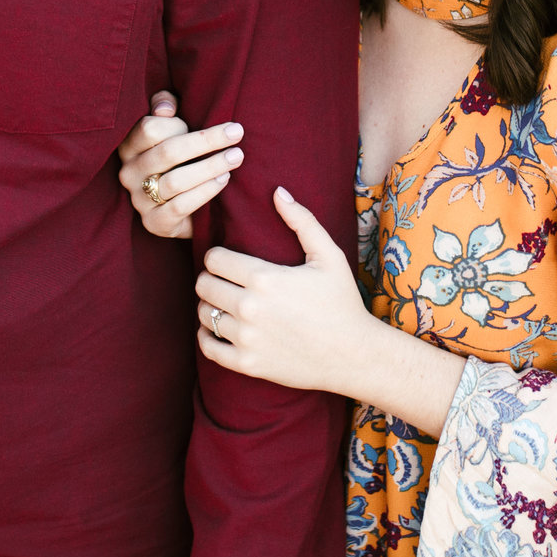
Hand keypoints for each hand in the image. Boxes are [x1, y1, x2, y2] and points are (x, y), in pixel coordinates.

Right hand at [116, 90, 242, 239]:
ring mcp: (139, 200)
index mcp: (129, 146)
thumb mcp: (170, 123)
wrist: (181, 202)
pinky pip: (179, 207)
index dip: (179, 124)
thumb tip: (167, 109)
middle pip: (167, 153)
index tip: (209, 119)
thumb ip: (163, 104)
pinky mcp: (154, 223)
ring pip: (175, 181)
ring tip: (235, 157)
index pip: (149, 128)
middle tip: (237, 133)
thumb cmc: (177, 153)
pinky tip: (224, 180)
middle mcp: (129, 173)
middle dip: (206, 141)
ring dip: (210, 167)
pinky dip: (204, 193)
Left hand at [195, 186, 379, 394]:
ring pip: (203, 314)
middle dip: (211, 279)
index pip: (214, 259)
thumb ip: (302, 221)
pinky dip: (207, 336)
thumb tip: (278, 192)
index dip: (218, 256)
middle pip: (203, 285)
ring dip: (209, 306)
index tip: (228, 260)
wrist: (353, 355)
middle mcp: (249, 308)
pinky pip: (208, 347)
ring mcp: (246, 339)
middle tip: (224, 281)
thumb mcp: (328, 256)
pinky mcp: (247, 364)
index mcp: (264, 278)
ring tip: (223, 303)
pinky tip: (218, 329)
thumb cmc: (342, 302)